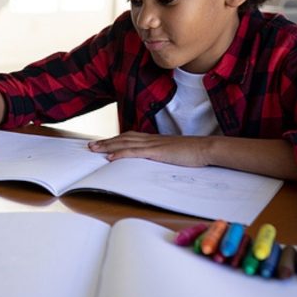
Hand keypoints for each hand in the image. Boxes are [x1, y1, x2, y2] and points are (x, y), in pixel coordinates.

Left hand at [88, 131, 212, 166]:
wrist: (206, 149)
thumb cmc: (193, 152)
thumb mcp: (173, 153)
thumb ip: (162, 154)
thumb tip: (156, 159)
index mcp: (154, 139)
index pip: (130, 137)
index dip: (115, 139)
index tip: (103, 142)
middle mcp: (150, 139)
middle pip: (123, 139)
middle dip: (106, 142)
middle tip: (90, 145)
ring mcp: (153, 145)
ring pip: (125, 144)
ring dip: (108, 146)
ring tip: (94, 149)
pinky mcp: (156, 152)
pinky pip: (135, 152)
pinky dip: (120, 154)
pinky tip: (110, 157)